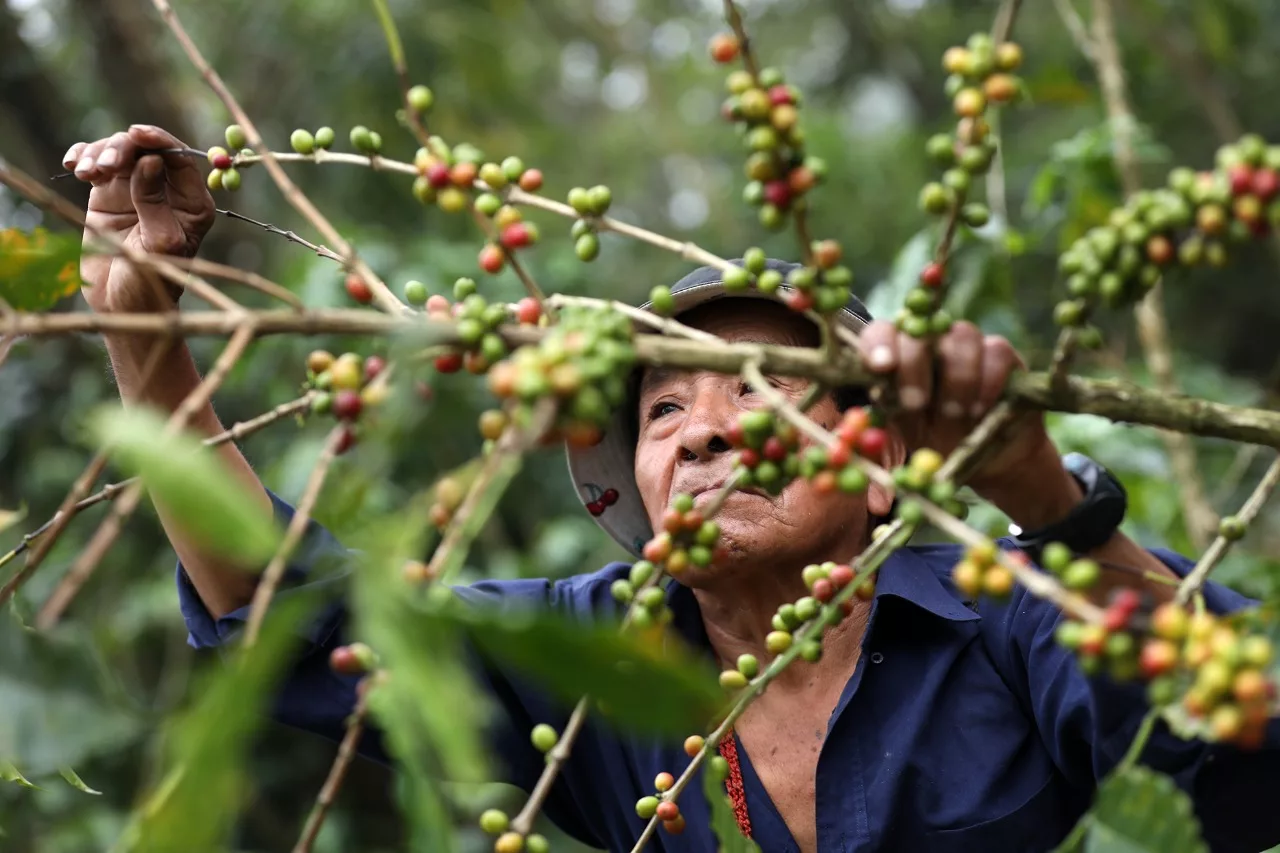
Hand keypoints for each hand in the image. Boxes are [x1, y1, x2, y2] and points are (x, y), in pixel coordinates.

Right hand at [64, 125, 214, 313]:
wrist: (122, 304)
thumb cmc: (151, 281)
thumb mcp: (158, 244)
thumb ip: (154, 203)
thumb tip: (151, 160)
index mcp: (192, 204)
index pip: (180, 160)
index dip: (160, 141)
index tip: (137, 134)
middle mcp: (167, 192)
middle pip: (147, 150)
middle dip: (124, 149)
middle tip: (105, 166)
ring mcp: (136, 190)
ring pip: (120, 153)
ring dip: (101, 153)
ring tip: (87, 173)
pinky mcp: (108, 194)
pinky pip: (98, 164)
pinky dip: (85, 157)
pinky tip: (74, 164)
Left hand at [856, 319, 1056, 496]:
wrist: (990, 457)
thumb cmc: (938, 442)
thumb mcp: (909, 433)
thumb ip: (892, 412)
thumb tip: (867, 410)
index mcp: (898, 357)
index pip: (880, 333)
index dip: (878, 344)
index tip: (881, 366)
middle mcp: (930, 342)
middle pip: (919, 333)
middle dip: (914, 369)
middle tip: (916, 404)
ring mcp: (966, 344)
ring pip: (961, 336)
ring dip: (958, 380)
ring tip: (957, 415)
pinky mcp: (1001, 353)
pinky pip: (996, 350)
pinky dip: (989, 381)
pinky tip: (984, 408)